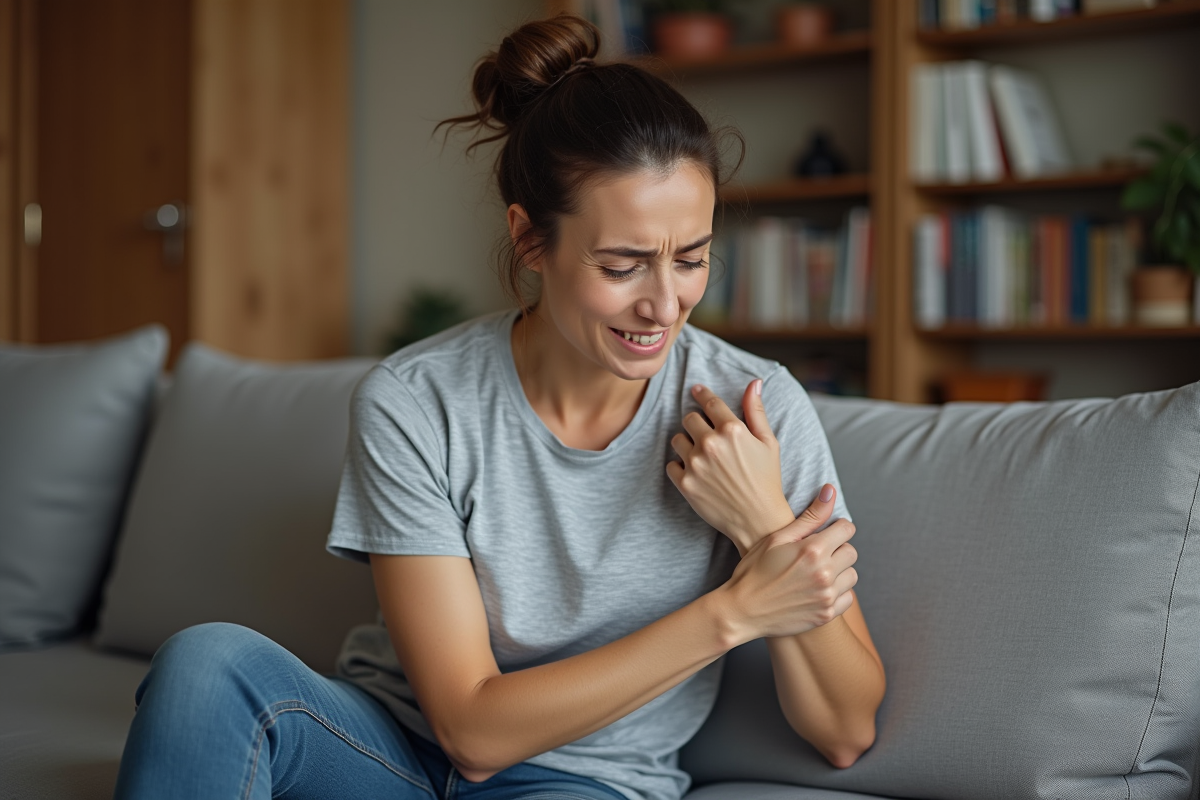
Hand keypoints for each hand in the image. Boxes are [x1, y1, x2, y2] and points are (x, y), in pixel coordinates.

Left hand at [666, 381, 794, 554]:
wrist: (759, 520)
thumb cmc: (767, 479)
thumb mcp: (768, 442)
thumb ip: (756, 410)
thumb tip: (755, 382)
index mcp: (733, 429)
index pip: (709, 402)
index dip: (701, 394)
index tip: (696, 391)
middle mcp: (711, 444)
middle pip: (689, 418)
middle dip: (696, 423)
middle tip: (705, 434)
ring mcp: (696, 464)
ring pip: (677, 439)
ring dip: (686, 443)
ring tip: (701, 455)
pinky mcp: (685, 483)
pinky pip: (670, 464)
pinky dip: (679, 466)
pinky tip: (695, 472)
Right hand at [714, 485, 857, 642]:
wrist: (742, 610)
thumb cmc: (754, 570)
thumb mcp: (777, 538)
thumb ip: (809, 517)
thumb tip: (830, 490)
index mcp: (813, 550)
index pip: (846, 529)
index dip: (836, 528)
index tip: (825, 533)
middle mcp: (824, 573)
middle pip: (851, 552)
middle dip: (837, 549)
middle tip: (815, 554)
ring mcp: (826, 596)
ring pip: (851, 576)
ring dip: (839, 572)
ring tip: (815, 572)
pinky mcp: (826, 614)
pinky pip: (847, 598)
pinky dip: (837, 593)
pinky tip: (817, 590)